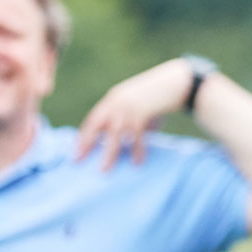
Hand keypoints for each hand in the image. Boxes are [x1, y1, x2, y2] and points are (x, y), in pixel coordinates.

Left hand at [76, 58, 193, 170]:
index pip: (93, 119)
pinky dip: (137, 150)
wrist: (174, 82)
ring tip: (104, 169)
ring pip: (115, 134)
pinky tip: (137, 162)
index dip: (84, 135)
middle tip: (79, 159)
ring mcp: (129, 107)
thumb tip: (126, 145)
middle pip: (97, 125)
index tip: (77, 151)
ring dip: (109, 152)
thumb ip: (128, 121)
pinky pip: (137, 135)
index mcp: (113, 99)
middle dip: (88, 143)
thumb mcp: (137, 105)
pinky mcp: (143, 112)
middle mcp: (117, 103)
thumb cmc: (156, 97)